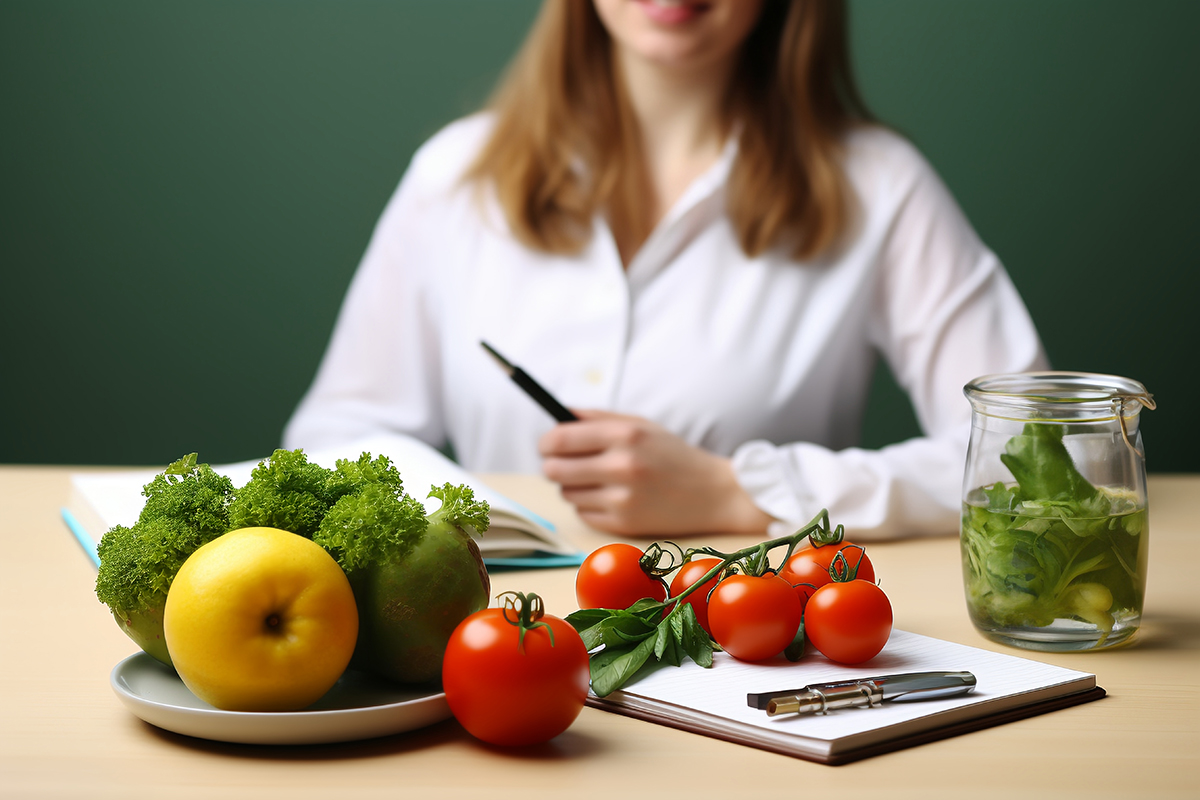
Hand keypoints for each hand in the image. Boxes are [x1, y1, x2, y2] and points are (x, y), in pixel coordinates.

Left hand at [537, 409, 773, 536]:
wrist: (714, 493)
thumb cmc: (672, 455)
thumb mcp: (640, 424)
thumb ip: (596, 417)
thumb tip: (557, 416)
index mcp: (625, 435)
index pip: (560, 440)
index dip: (546, 443)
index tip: (547, 445)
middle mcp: (622, 466)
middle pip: (554, 470)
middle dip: (552, 466)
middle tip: (562, 464)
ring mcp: (622, 499)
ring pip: (566, 494)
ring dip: (572, 487)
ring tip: (596, 480)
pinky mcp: (623, 525)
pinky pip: (583, 514)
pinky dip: (589, 506)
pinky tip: (611, 498)